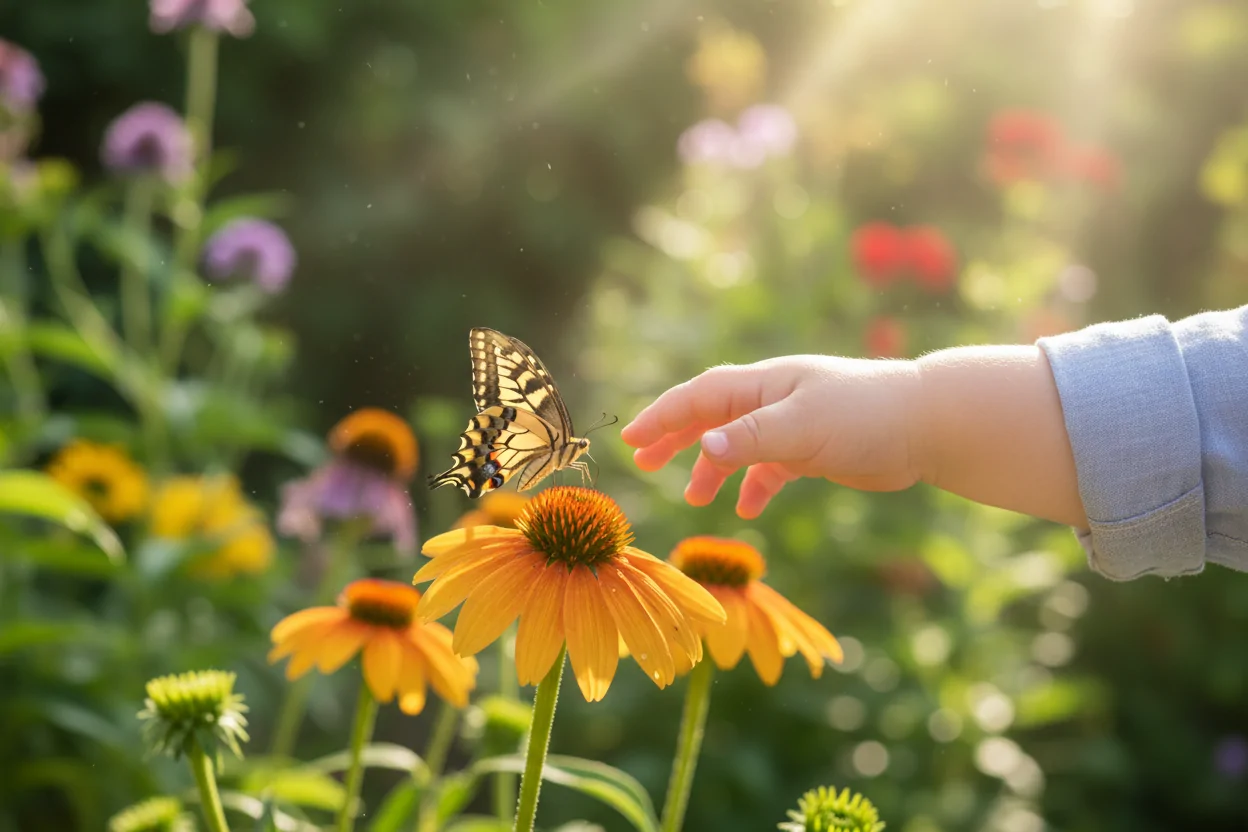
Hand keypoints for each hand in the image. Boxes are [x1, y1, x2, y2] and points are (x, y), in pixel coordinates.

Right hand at [620, 356, 924, 518]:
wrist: (927, 424)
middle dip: (675, 437)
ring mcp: (792, 424)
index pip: (699, 397)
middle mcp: (773, 400)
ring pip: (737, 444)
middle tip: (644, 462)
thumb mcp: (802, 427)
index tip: (631, 439)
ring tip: (693, 498)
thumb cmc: (865, 415)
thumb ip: (751, 438)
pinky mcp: (813, 449)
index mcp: (764, 384)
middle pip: (710, 415)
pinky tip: (745, 508)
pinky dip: (753, 485)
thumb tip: (702, 445)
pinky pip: (770, 467)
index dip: (663, 416)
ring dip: (712, 468)